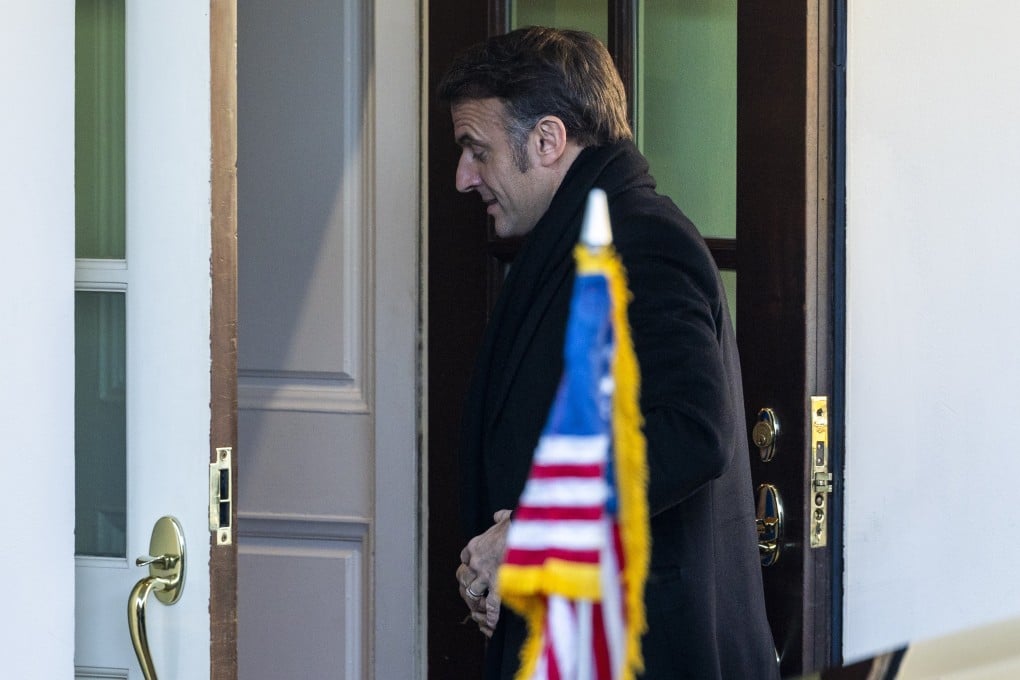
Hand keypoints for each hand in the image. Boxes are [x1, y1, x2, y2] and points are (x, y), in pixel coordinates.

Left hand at [457, 509, 512, 636]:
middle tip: (473, 591)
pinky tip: (491, 623)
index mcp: (476, 545)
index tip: (473, 567)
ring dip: (476, 600)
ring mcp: (485, 576)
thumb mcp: (507, 517)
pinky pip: (492, 606)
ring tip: (479, 608)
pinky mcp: (498, 587)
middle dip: (468, 584)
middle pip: (464, 577)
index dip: (469, 563)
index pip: (465, 556)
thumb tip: (498, 516)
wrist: (527, 533)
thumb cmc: (519, 523)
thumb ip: (500, 518)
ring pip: (472, 593)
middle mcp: (476, 562)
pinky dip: (491, 615)